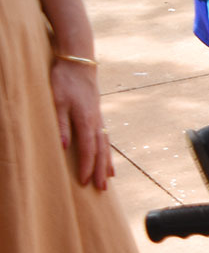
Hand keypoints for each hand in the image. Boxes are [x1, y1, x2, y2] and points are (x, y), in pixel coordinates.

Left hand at [50, 57, 112, 190]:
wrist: (79, 63)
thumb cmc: (64, 81)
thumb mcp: (56, 101)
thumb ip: (61, 124)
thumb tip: (64, 146)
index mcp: (86, 119)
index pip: (88, 148)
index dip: (86, 166)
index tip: (85, 182)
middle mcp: (96, 121)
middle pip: (101, 150)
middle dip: (100, 170)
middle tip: (101, 189)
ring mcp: (99, 118)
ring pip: (105, 145)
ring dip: (106, 163)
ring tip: (108, 180)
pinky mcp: (98, 115)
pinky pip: (105, 137)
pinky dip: (107, 151)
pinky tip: (107, 158)